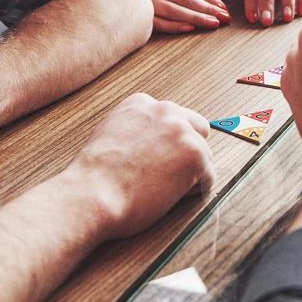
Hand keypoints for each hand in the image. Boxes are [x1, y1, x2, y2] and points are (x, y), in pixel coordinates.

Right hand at [63, 92, 214, 238]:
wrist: (92, 194)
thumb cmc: (95, 177)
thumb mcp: (110, 135)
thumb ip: (135, 130)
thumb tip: (152, 144)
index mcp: (141, 103)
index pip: (172, 117)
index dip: (168, 142)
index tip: (161, 157)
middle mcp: (165, 110)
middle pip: (196, 128)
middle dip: (188, 151)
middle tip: (170, 174)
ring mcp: (183, 131)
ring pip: (203, 155)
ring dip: (190, 174)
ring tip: (162, 190)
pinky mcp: (196, 155)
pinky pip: (208, 178)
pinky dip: (195, 191)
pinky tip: (170, 197)